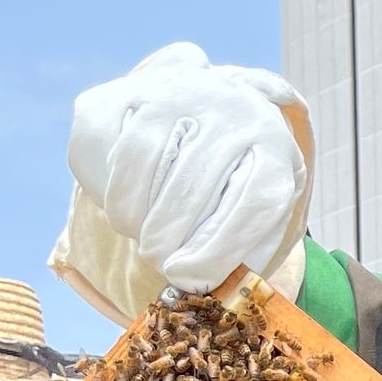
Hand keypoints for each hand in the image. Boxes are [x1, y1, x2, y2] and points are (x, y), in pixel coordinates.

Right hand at [67, 43, 309, 294]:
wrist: (211, 108)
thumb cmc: (237, 178)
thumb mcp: (261, 207)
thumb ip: (249, 247)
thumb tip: (212, 288)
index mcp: (274, 145)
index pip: (254, 200)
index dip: (219, 249)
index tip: (192, 279)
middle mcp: (231, 109)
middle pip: (192, 187)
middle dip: (169, 242)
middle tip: (163, 265)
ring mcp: (178, 93)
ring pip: (143, 163)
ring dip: (135, 218)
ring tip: (144, 240)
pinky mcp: (129, 92)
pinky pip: (107, 147)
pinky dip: (110, 191)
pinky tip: (124, 210)